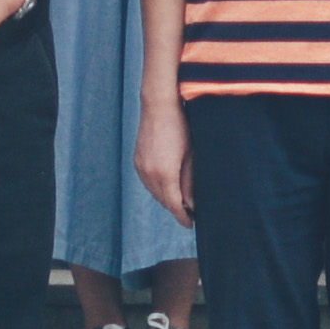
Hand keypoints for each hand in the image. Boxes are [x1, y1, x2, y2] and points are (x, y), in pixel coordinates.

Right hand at [136, 94, 193, 228]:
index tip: (191, 224)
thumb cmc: (181, 127)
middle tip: (189, 214)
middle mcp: (149, 173)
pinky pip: (147, 182)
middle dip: (176, 209)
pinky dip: (157, 188)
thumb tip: (192, 202)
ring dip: (166, 199)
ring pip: (154, 192)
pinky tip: (167, 186)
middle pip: (163, 201)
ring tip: (180, 201)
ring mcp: (141, 167)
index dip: (183, 217)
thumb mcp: (191, 155)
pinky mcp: (137, 160)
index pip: (174, 205)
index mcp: (165, 174)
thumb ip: (190, 181)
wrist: (159, 104)